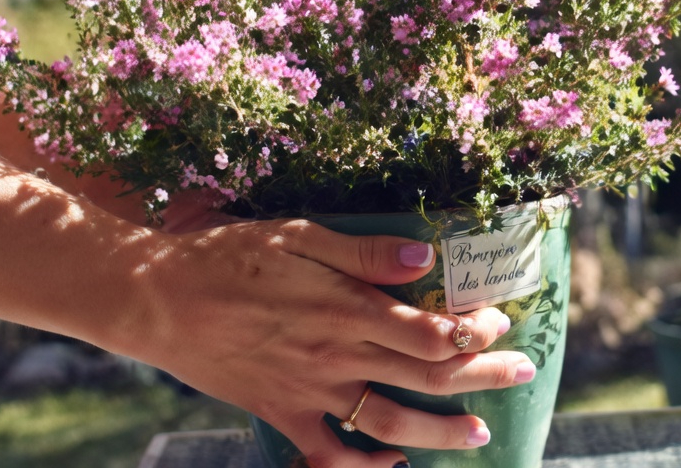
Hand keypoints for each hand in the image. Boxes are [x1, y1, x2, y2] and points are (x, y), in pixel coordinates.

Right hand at [116, 219, 532, 467]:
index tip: (500, 321)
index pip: (428, 331)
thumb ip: (365, 252)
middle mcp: (335, 356)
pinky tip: (393, 462)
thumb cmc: (228, 256)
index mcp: (344, 309)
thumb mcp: (298, 236)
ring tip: (480, 433)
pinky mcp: (281, 412)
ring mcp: (309, 391)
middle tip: (523, 371)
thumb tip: (426, 256)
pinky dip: (363, 466)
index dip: (473, 330)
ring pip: (389, 421)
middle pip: (424, 375)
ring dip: (441, 430)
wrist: (156, 300)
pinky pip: (329, 453)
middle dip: (482, 375)